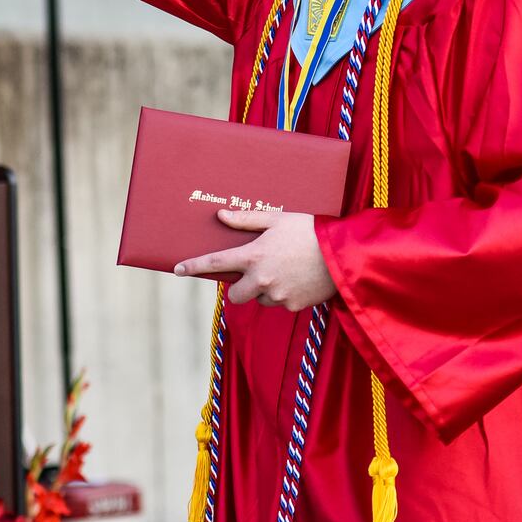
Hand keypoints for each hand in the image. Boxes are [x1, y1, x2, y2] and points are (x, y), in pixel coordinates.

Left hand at [173, 210, 336, 310]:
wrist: (344, 253)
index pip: (215, 263)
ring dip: (265, 290)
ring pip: (260, 299)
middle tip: (254, 274)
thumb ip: (246, 220)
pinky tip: (299, 279)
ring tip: (286, 271)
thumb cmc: (310, 230)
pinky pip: (281, 303)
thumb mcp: (277, 219)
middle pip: (236, 295)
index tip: (177, 269)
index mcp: (253, 256)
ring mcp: (278, 295)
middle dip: (240, 287)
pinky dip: (285, 295)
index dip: (193, 266)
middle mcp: (261, 279)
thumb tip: (221, 216)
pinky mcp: (294, 306)